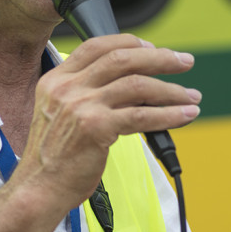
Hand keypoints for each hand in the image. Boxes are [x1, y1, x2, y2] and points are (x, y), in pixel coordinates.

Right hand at [17, 34, 200, 208]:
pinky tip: (184, 116)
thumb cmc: (53, 158)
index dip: (130, 42)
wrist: (38, 188)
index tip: (154, 48)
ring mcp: (81, 106)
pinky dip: (168, 115)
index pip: (97, 46)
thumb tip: (130, 84)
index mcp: (57, 80)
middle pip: (122, 58)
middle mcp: (68, 88)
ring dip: (171, 90)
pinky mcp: (96, 128)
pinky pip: (141, 115)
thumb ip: (84, 94)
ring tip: (192, 96)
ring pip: (137, 85)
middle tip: (185, 62)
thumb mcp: (58, 113)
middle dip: (160, 58)